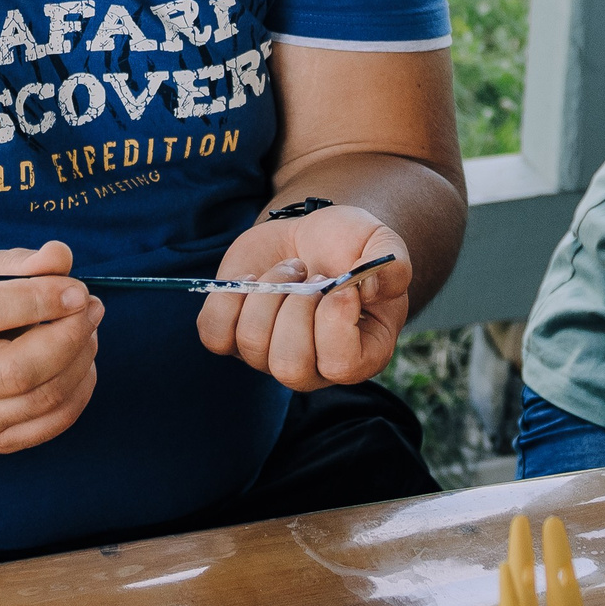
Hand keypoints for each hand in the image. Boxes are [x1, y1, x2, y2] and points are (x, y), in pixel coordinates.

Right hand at [0, 240, 103, 454]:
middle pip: (18, 370)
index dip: (41, 299)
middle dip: (69, 337)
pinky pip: (52, 422)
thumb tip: (60, 256)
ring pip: (41, 399)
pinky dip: (80, 390)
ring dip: (81, 360)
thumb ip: (21, 262)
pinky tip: (80, 362)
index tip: (78, 290)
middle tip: (92, 308)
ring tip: (87, 329)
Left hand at [198, 203, 410, 389]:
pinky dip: (229, 298)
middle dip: (295, 306)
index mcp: (360, 356)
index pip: (340, 366)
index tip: (339, 284)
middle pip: (288, 365)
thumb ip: (391, 267)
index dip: (334, 321)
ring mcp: (269, 358)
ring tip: (289, 269)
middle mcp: (314, 369)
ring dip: (268, 290)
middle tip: (309, 276)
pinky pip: (213, 334)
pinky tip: (254, 278)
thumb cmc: (351, 247)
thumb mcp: (382, 245)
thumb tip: (369, 287)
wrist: (311, 236)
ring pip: (250, 343)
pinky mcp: (233, 337)